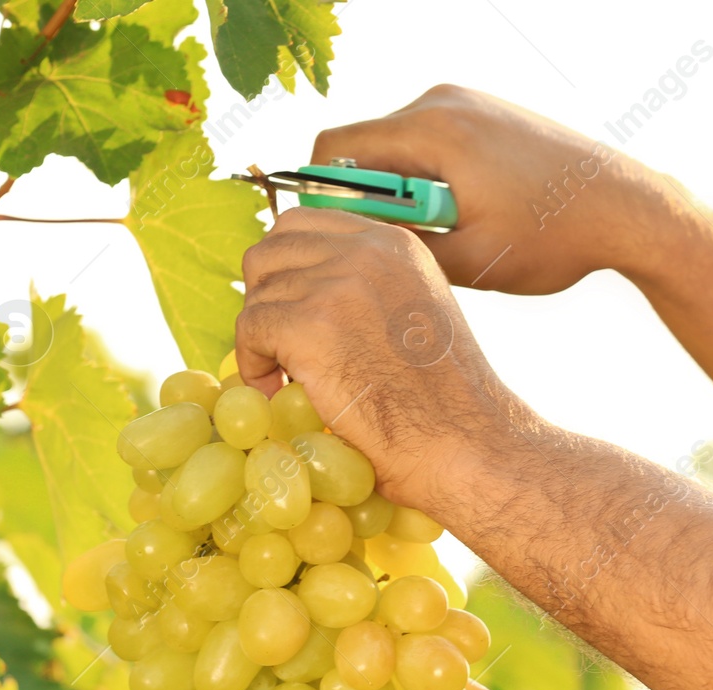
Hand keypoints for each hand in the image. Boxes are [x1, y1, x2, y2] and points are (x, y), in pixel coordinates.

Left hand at [234, 207, 529, 510]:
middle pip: (270, 251)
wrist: (463, 443)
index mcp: (395, 243)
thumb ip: (372, 286)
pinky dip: (253, 365)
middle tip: (280, 346)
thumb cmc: (445, 401)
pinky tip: (276, 393)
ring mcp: (337, 285)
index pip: (305, 223)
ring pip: (258, 294)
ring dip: (261, 337)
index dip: (285, 268)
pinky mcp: (310, 325)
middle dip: (266, 298)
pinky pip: (250, 330)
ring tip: (285, 376)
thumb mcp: (418, 311)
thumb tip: (307, 285)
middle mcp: (366, 251)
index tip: (291, 310)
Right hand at [311, 85, 664, 294]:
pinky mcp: (483, 111)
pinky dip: (432, 179)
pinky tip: (471, 215)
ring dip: (405, 192)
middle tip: (402, 247)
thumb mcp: (473, 262)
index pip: (334, 150)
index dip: (319, 197)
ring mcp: (464, 101)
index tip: (334, 239)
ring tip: (450, 234)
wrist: (625, 207)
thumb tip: (352, 249)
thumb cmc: (556, 236)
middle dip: (369, 199)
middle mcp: (442, 101)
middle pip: (364, 147)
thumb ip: (404, 252)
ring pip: (399, 147)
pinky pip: (431, 143)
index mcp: (431, 131)